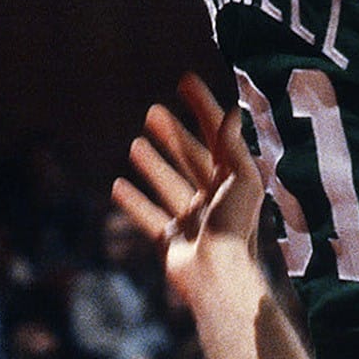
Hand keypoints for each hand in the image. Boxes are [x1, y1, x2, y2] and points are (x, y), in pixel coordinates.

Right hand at [112, 75, 266, 304]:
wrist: (218, 277)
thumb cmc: (234, 228)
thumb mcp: (241, 181)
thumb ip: (232, 146)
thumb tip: (231, 110)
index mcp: (233, 181)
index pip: (215, 135)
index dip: (202, 107)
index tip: (184, 81)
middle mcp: (214, 198)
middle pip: (190, 157)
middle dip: (172, 134)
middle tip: (152, 111)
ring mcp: (192, 220)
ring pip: (168, 184)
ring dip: (152, 163)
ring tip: (135, 143)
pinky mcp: (172, 242)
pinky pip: (148, 216)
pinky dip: (133, 201)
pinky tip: (117, 185)